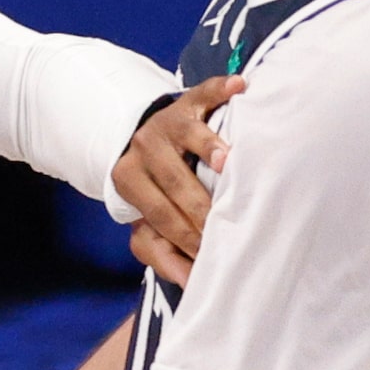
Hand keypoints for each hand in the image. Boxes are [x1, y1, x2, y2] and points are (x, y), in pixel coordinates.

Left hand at [112, 74, 240, 284]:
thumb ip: (161, 253)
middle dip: (202, 206)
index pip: (160, 215)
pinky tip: (241, 88)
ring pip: (187, 134)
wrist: (142, 139)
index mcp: (127, 180)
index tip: (212, 254)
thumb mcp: (146, 223)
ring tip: (229, 161)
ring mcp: (166, 122)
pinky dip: (222, 89)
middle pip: (175, 180)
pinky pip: (205, 92)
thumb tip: (191, 281)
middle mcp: (142, 148)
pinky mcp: (189, 100)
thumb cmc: (153, 192)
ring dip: (208, 147)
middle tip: (230, 224)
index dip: (186, 236)